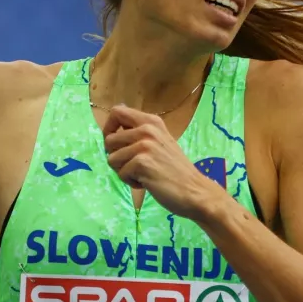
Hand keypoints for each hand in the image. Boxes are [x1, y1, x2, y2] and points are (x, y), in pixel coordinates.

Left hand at [102, 105, 220, 220]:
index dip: (109, 128)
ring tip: (143, 174)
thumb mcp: (159, 142)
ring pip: (112, 159)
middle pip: (109, 139)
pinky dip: (131, 182)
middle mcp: (147, 129)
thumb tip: (113, 128)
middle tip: (133, 166)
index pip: (117, 112)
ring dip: (124, 171)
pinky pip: (121, 174)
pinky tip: (148, 182)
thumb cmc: (175, 169)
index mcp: (151, 121)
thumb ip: (139, 133)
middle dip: (116, 157)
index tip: (116, 144)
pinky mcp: (142, 162)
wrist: (194, 190)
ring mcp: (144, 145)